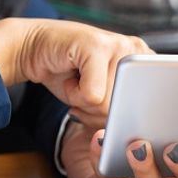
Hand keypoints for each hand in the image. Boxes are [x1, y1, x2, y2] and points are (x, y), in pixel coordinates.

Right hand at [0, 18, 151, 128]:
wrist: (33, 49)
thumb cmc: (68, 76)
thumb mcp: (101, 98)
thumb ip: (120, 110)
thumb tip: (124, 132)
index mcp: (144, 64)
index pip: (144, 109)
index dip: (116, 116)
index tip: (99, 101)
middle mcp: (137, 51)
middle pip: (124, 109)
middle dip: (97, 112)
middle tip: (83, 92)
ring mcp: (119, 45)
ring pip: (107, 105)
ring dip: (83, 103)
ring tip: (77, 80)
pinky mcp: (97, 46)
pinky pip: (92, 96)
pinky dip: (73, 95)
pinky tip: (70, 76)